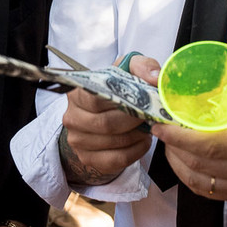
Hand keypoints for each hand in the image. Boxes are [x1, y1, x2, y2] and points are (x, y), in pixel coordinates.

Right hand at [59, 62, 152, 184]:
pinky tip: (142, 141)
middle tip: (150, 116)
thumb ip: (143, 66)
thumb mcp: (128, 70)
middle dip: (134, 121)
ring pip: (113, 143)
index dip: (123, 102)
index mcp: (77, 93)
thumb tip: (154, 79)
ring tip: (148, 128)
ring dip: (137, 136)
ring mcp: (77, 141)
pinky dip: (136, 152)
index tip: (142, 101)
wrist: (107, 113)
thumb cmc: (118, 90)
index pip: (96, 98)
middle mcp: (72, 117)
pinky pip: (116, 160)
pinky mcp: (88, 159)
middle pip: (106, 123)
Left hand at [149, 91, 226, 201]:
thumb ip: (216, 92)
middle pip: (199, 163)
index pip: (208, 145)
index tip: (161, 126)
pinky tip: (183, 158)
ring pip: (198, 179)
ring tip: (171, 143)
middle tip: (163, 130)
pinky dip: (187, 174)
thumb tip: (174, 84)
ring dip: (177, 160)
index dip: (179, 137)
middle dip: (173, 146)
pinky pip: (205, 189)